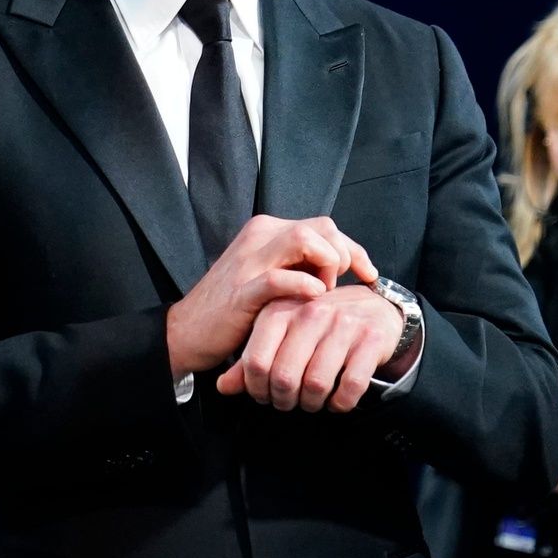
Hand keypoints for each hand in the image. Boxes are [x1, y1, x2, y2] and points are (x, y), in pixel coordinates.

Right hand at [166, 216, 379, 377]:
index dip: (354, 249)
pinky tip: (314, 297)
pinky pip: (277, 278)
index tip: (369, 274)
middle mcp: (260, 237)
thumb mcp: (274, 277)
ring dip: (326, 265)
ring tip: (324, 292)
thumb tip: (343, 263)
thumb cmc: (238, 310)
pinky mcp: (241, 291)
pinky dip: (302, 285)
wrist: (187, 332)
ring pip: (303, 239)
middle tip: (337, 288)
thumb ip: (302, 265)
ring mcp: (249, 262)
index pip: (325, 226)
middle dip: (342, 256)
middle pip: (322, 227)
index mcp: (269, 231)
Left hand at [215, 283, 404, 412]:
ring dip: (312, 403)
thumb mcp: (283, 334)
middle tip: (290, 402)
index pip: (256, 361)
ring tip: (313, 401)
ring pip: (316, 384)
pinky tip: (338, 400)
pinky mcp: (371, 340)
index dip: (256, 389)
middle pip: (284, 377)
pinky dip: (341, 402)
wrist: (377, 309)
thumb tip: (223, 386)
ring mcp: (344, 325)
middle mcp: (312, 312)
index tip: (265, 395)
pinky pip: (350, 385)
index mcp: (283, 309)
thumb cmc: (321, 326)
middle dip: (284, 400)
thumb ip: (254, 359)